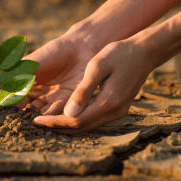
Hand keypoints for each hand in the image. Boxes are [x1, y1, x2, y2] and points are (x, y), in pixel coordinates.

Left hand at [17, 35, 156, 133]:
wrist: (145, 52)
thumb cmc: (119, 54)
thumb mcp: (97, 67)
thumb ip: (83, 91)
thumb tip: (68, 114)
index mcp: (108, 102)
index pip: (76, 121)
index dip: (54, 122)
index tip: (35, 119)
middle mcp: (114, 112)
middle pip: (81, 128)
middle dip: (57, 126)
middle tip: (35, 122)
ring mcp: (118, 112)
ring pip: (87, 126)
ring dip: (65, 125)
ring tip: (45, 119)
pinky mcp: (118, 109)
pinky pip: (93, 120)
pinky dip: (77, 119)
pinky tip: (62, 113)